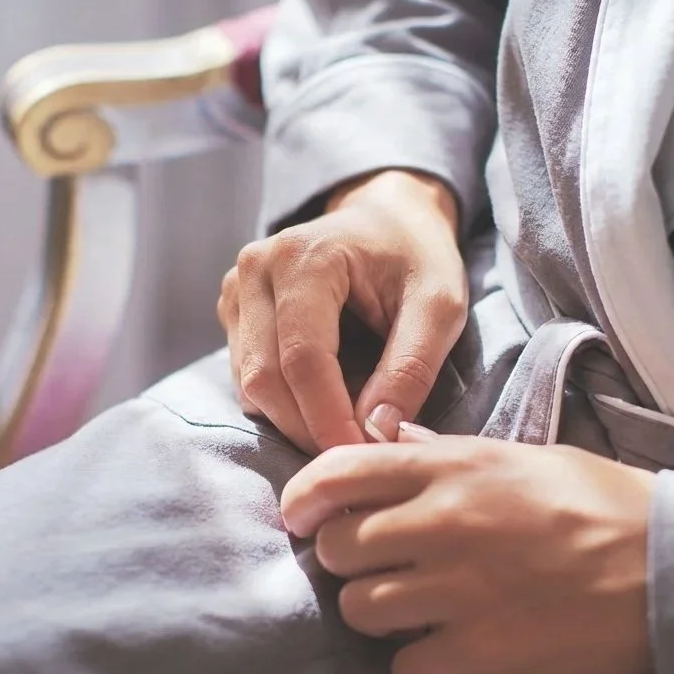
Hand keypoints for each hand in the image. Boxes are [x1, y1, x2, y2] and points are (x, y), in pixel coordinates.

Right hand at [217, 171, 466, 454]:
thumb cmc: (416, 257)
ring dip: (295, 421)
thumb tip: (376, 433)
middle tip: (356, 455)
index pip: (303, 359)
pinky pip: (247, 379)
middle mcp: (256, 269)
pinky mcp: (234, 312)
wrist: (386, 217)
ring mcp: (236, 290)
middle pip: (266, 379)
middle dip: (309, 429)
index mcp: (305, 256)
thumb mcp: (439, 305)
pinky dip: (284, 405)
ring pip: (250, 386)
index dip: (328, 419)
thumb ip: (411, 367)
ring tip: (346, 427)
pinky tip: (324, 404)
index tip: (361, 456)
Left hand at [280, 438, 654, 673]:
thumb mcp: (525, 457)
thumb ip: (449, 455)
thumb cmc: (606, 502)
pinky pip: (406, 669)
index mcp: (453, 467)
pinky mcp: (485, 650)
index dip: (303, 496)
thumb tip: (397, 442)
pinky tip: (446, 653)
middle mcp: (443, 523)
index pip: (340, 471)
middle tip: (377, 567)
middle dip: (344, 561)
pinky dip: (417, 667)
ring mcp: (460, 590)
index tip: (299, 516)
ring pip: (359, 610)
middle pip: (336, 549)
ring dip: (376, 614)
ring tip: (411, 612)